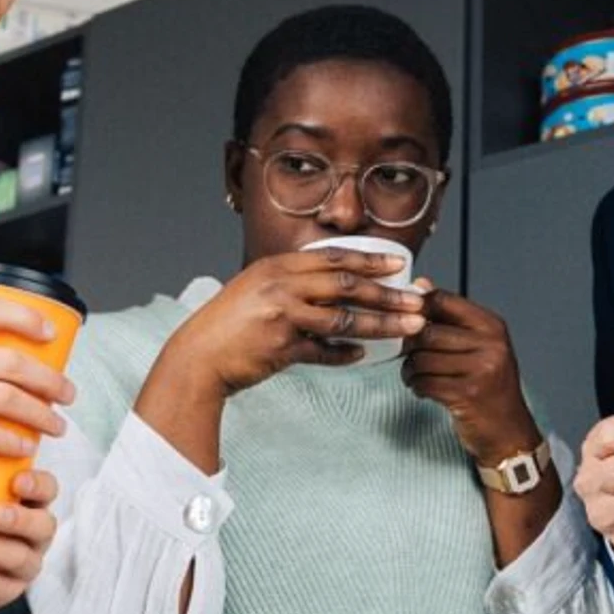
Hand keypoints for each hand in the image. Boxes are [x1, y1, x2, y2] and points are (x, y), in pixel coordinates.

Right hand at [163, 247, 426, 398]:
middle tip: (416, 299)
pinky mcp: (282, 347)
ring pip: (344, 318)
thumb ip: (292, 285)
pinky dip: (344, 354)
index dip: (369, 259)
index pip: (333, 257)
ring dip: (381, 324)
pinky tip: (361, 356)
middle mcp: (281, 285)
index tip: (398, 262)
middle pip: (346, 284)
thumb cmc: (228, 325)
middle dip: (387, 292)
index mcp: (277, 266)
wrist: (197, 357)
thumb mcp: (257, 289)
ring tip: (409, 328)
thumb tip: (334, 288)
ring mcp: (282, 315)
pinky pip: (323, 351)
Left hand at [400, 286, 539, 463]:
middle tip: (409, 356)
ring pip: (422, 359)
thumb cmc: (490, 386)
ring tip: (416, 376)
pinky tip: (423, 390)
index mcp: (492, 326)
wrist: (508, 431)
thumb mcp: (480, 346)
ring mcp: (481, 370)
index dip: (417, 309)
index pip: (444, 301)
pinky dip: (417, 386)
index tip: (407, 321)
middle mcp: (490, 344)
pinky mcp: (467, 395)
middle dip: (410, 346)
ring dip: (411, 370)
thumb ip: (451, 318)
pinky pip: (425, 382)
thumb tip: (421, 285)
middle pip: (427, 332)